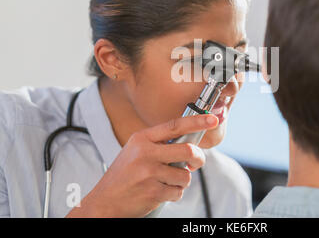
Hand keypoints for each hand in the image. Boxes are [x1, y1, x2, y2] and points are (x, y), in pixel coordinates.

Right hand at [66, 114, 218, 217]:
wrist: (104, 202)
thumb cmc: (124, 175)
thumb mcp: (135, 151)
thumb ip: (159, 144)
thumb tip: (191, 143)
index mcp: (142, 139)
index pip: (175, 125)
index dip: (197, 122)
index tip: (212, 119)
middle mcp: (145, 153)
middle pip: (187, 150)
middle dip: (198, 159)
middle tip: (195, 163)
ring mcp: (149, 173)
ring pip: (185, 175)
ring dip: (181, 181)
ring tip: (166, 181)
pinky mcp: (153, 192)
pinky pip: (178, 192)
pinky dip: (174, 194)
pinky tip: (159, 192)